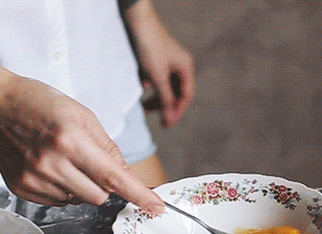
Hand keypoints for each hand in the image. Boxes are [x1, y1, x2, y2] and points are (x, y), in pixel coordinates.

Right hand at [0, 75, 164, 212]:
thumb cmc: (39, 103)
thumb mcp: (81, 115)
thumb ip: (107, 148)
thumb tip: (128, 176)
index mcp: (71, 140)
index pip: (114, 177)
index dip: (139, 195)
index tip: (157, 207)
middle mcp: (52, 163)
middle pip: (99, 196)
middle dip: (104, 185)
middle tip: (89, 163)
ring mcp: (34, 179)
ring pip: (78, 201)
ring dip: (80, 186)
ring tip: (62, 159)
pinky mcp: (21, 189)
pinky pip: (57, 202)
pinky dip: (61, 189)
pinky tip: (48, 167)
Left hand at [123, 0, 194, 127]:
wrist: (135, 19)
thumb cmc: (149, 45)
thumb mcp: (157, 76)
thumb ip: (164, 98)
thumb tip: (169, 119)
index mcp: (185, 67)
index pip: (185, 96)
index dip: (177, 112)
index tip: (166, 125)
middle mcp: (179, 65)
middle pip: (175, 92)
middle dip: (165, 106)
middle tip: (156, 120)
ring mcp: (167, 61)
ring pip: (164, 86)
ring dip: (156, 97)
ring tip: (144, 107)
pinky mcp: (155, 58)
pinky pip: (156, 77)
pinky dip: (149, 85)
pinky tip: (141, 87)